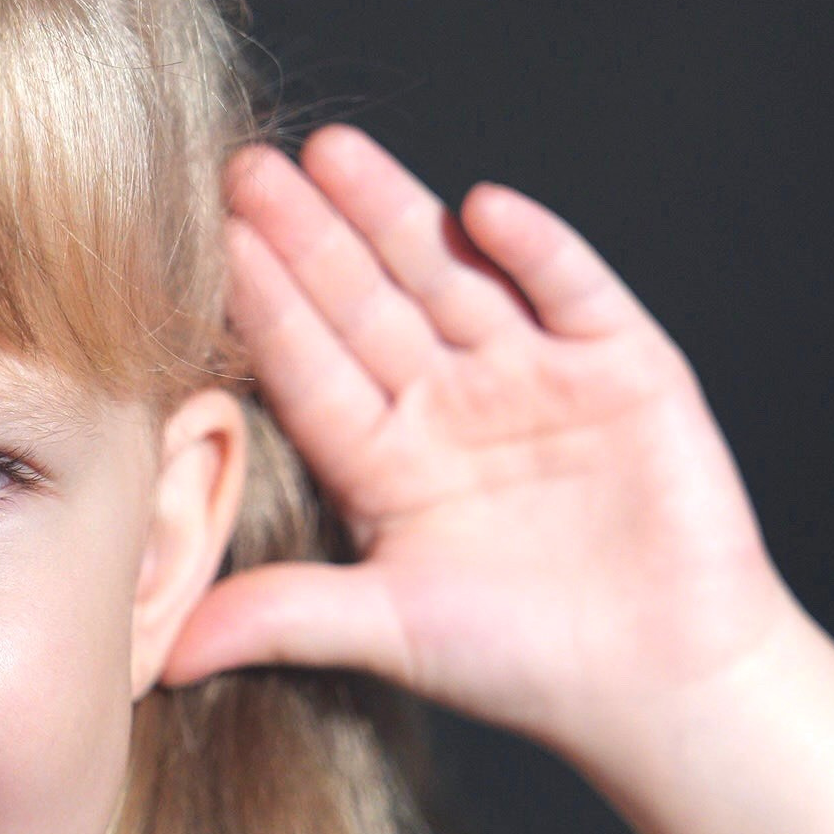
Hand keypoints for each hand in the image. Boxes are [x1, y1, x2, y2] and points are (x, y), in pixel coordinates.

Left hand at [163, 124, 794, 765]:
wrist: (666, 681)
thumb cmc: (522, 664)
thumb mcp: (390, 632)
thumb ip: (284, 617)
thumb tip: (167, 655)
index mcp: (384, 459)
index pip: (308, 365)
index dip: (262, 303)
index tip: (208, 241)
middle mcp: (449, 404)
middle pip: (365, 302)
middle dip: (308, 236)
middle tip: (243, 168)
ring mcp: (534, 376)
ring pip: (452, 277)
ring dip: (396, 213)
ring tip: (333, 152)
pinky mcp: (623, 367)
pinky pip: (570, 290)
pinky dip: (534, 249)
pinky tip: (482, 208)